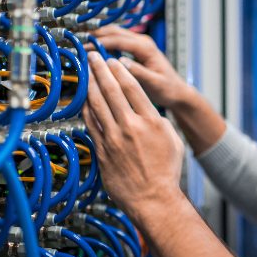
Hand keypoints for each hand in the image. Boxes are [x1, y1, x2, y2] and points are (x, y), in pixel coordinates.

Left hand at [83, 51, 184, 213]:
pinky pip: (90, 123)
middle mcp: (131, 126)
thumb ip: (159, 121)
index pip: (133, 87)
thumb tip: (146, 111)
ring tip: (86, 72)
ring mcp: (114, 138)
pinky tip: (84, 98)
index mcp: (151, 121)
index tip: (114, 61)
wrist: (153, 199)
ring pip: (97, 104)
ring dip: (90, 84)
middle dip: (101, 69)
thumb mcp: (172, 140)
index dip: (120, 70)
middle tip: (94, 57)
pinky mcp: (102, 150)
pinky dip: (86, 108)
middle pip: (112, 90)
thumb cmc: (166, 172)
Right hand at [89, 25, 191, 108]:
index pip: (118, 40)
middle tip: (77, 43)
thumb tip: (120, 63)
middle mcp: (143, 42)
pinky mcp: (136, 50)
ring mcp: (139, 44)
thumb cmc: (168, 88)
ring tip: (80, 45)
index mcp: (146, 48)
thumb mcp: (154, 83)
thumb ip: (139, 72)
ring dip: (98, 37)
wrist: (177, 91)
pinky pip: (117, 42)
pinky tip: (93, 51)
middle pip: (114, 31)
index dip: (100, 43)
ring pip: (114, 34)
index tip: (84, 49)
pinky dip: (104, 42)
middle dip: (95, 36)